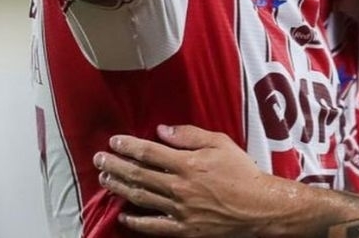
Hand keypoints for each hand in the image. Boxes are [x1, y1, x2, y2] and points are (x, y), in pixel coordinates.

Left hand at [94, 125, 276, 236]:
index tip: (114, 141)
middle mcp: (178, 187)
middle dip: (115, 165)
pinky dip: (136, 221)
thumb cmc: (242, 172)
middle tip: (99, 159)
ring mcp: (179, 210)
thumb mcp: (220, 143)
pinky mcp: (183, 229)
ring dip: (119, 187)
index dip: (128, 146)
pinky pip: (153, 226)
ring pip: (141, 197)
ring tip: (105, 180)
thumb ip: (190, 135)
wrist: (259, 206)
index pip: (149, 152)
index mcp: (187, 164)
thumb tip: (162, 130)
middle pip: (138, 174)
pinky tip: (123, 215)